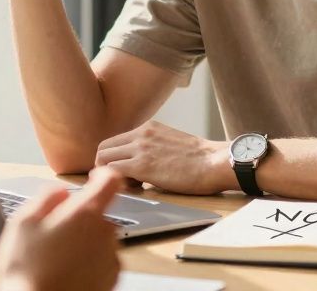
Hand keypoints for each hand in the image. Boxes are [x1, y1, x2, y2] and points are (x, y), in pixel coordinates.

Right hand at [0, 167, 122, 290]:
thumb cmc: (28, 273)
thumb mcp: (22, 224)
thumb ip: (45, 198)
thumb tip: (60, 191)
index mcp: (86, 213)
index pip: (111, 179)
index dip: (102, 174)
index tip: (92, 178)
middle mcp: (105, 234)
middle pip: (100, 214)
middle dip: (80, 219)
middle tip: (52, 234)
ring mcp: (110, 259)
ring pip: (99, 240)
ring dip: (82, 243)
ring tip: (53, 260)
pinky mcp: (110, 281)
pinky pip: (100, 263)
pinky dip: (87, 264)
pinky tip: (64, 274)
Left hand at [94, 121, 231, 194]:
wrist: (214, 162)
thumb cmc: (200, 159)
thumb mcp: (171, 142)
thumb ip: (153, 147)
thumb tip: (141, 164)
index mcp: (148, 127)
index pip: (114, 141)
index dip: (113, 159)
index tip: (122, 172)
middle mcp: (141, 134)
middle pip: (102, 148)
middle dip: (105, 167)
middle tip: (121, 181)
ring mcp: (140, 148)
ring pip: (103, 159)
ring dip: (110, 175)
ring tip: (132, 185)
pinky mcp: (142, 165)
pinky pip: (112, 171)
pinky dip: (116, 182)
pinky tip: (136, 188)